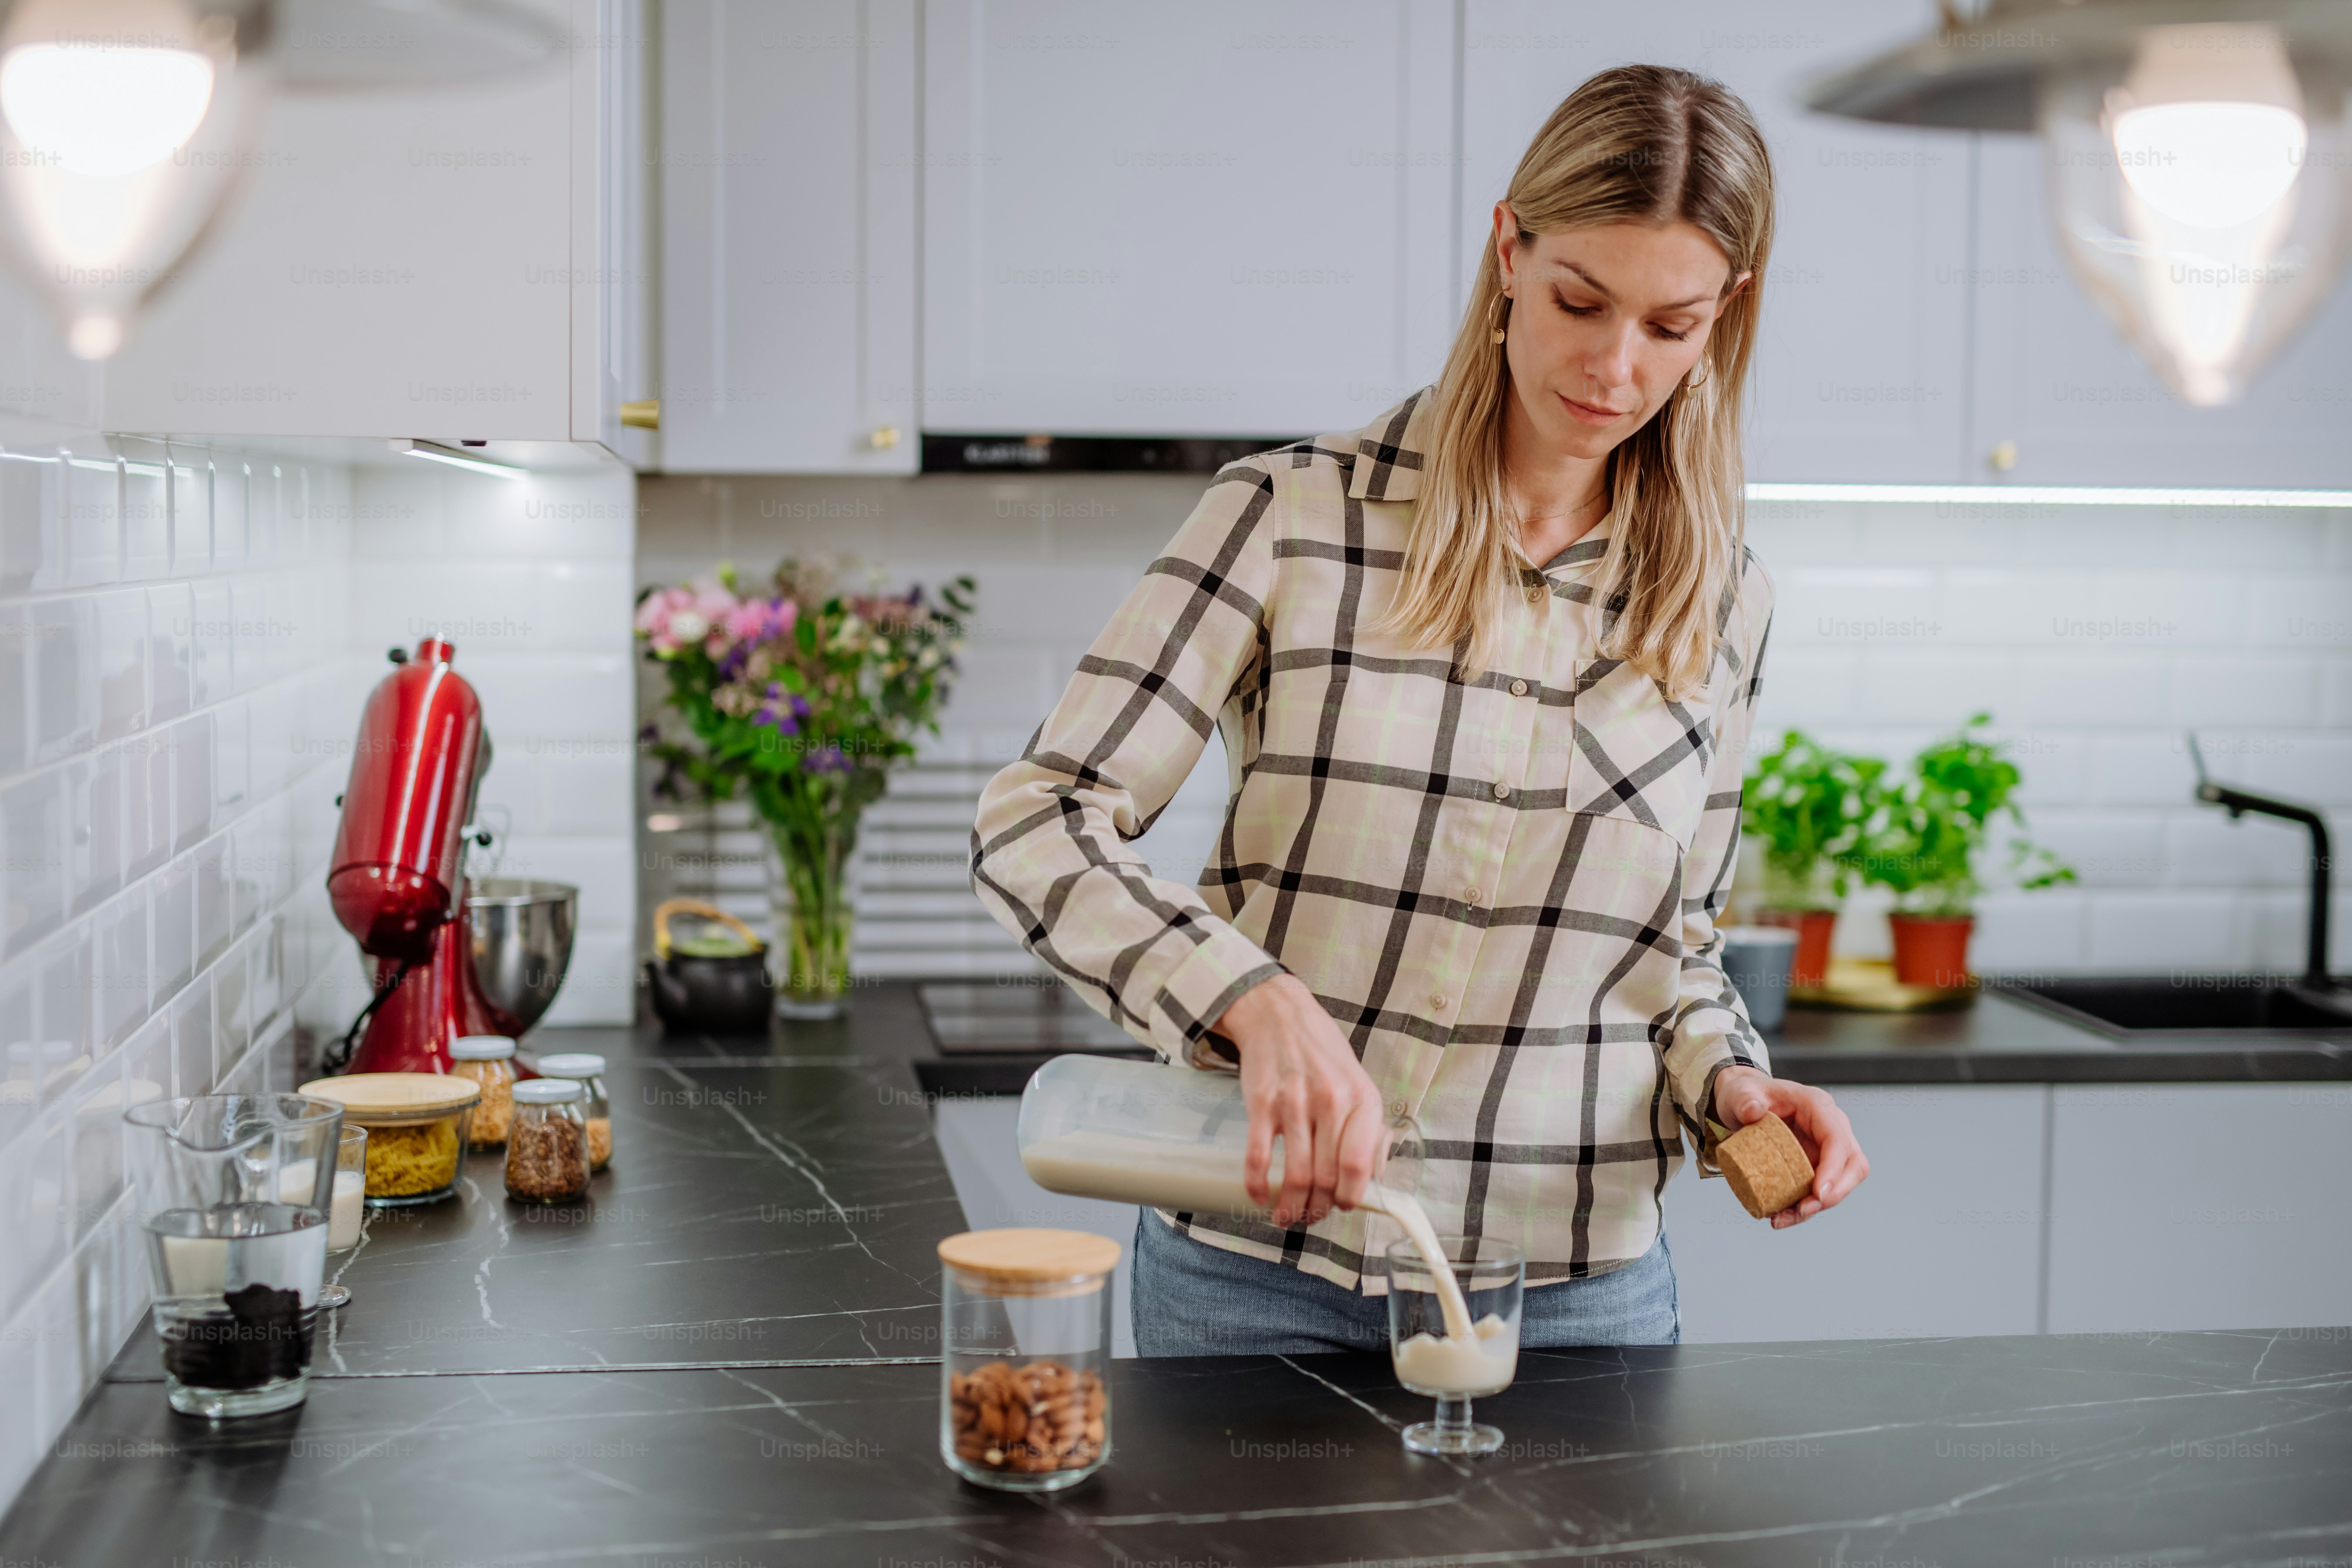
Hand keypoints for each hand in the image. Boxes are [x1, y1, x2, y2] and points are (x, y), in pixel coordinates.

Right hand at [1213, 974, 1386, 1228]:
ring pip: (1295, 1175)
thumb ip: (1368, 1128)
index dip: (1349, 1196)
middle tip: (1310, 1216)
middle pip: (1326, 1178)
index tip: (1341, 1205)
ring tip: (1286, 1216)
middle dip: (1317, 1209)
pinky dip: (1257, 1186)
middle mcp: (1330, 1101)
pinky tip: (1259, 1196)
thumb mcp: (1358, 1082)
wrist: (1278, 1014)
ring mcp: (1293, 1102)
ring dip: (1290, 1207)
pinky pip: (1258, 1157)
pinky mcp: (1261, 1103)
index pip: (1358, 1165)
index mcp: (1362, 1099)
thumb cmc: (1321, 1054)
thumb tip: (1372, 1179)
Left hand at [1711, 1065, 1868, 1229]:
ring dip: (1818, 1205)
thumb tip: (1752, 1110)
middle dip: (1834, 1193)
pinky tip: (1783, 1216)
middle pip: (1853, 1165)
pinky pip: (1820, 1190)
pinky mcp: (1817, 1164)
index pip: (1838, 1140)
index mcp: (1818, 1106)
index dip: (1833, 1169)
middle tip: (1804, 1210)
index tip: (1818, 1193)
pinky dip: (1805, 1205)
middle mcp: (1830, 1127)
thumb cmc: (1746, 1096)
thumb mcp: (1739, 1093)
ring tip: (1785, 1218)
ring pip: (1841, 1183)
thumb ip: (1743, 1099)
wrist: (1742, 1105)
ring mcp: (1826, 1148)